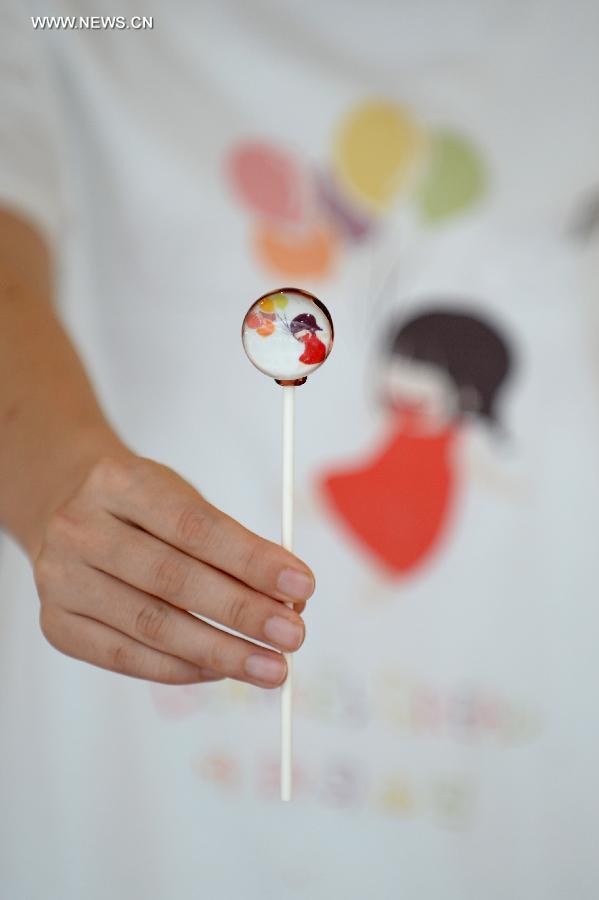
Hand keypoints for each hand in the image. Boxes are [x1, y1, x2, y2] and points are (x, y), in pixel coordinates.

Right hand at [34, 453, 313, 686]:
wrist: (63, 506)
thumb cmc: (141, 506)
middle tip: (293, 636)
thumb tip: (290, 600)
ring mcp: (59, 579)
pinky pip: (126, 657)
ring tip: (270, 667)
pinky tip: (221, 670)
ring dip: (220, 652)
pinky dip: (181, 668)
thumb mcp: (181, 499)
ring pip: (150, 626)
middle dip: (242, 613)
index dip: (252, 560)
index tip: (303, 585)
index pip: (194, 527)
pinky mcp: (56, 625)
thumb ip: (230, 545)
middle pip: (171, 580)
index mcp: (117, 481)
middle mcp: (79, 529)